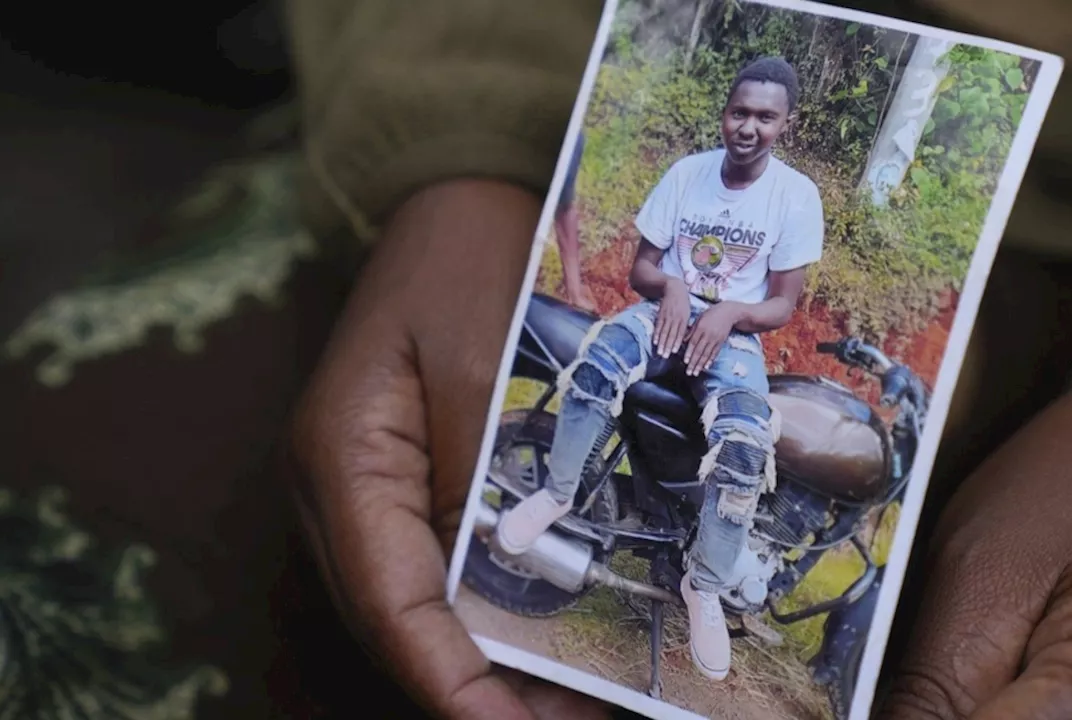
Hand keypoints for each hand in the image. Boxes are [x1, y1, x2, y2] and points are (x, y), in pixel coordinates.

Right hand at [290, 180, 610, 719]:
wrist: (453, 198)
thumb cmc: (462, 261)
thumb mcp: (478, 359)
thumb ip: (480, 470)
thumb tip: (498, 581)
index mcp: (339, 461)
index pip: (390, 606)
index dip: (453, 684)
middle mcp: (339, 491)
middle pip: (400, 623)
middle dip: (482, 689)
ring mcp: (365, 488)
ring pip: (418, 607)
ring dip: (489, 661)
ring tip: (574, 701)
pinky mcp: (402, 479)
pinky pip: (435, 567)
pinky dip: (489, 612)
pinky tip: (548, 633)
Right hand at [654, 277, 690, 357]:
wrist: (674, 288)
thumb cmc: (683, 303)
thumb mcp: (687, 313)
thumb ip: (685, 325)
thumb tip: (685, 339)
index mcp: (684, 318)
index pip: (680, 333)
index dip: (676, 343)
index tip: (674, 352)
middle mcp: (675, 318)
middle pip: (671, 334)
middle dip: (667, 346)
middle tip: (665, 356)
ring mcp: (667, 316)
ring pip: (664, 331)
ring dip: (661, 343)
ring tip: (659, 352)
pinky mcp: (660, 314)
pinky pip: (658, 326)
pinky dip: (656, 334)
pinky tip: (654, 341)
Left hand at [683, 302, 743, 375]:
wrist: (729, 312)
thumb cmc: (711, 314)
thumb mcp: (699, 319)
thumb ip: (691, 330)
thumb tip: (683, 341)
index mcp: (701, 328)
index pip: (693, 343)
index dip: (689, 353)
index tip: (685, 361)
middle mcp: (708, 335)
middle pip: (700, 351)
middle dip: (694, 363)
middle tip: (689, 372)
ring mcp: (716, 339)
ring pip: (707, 354)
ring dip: (701, 365)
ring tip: (696, 373)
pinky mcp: (721, 342)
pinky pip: (715, 353)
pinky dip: (710, 360)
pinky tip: (706, 367)